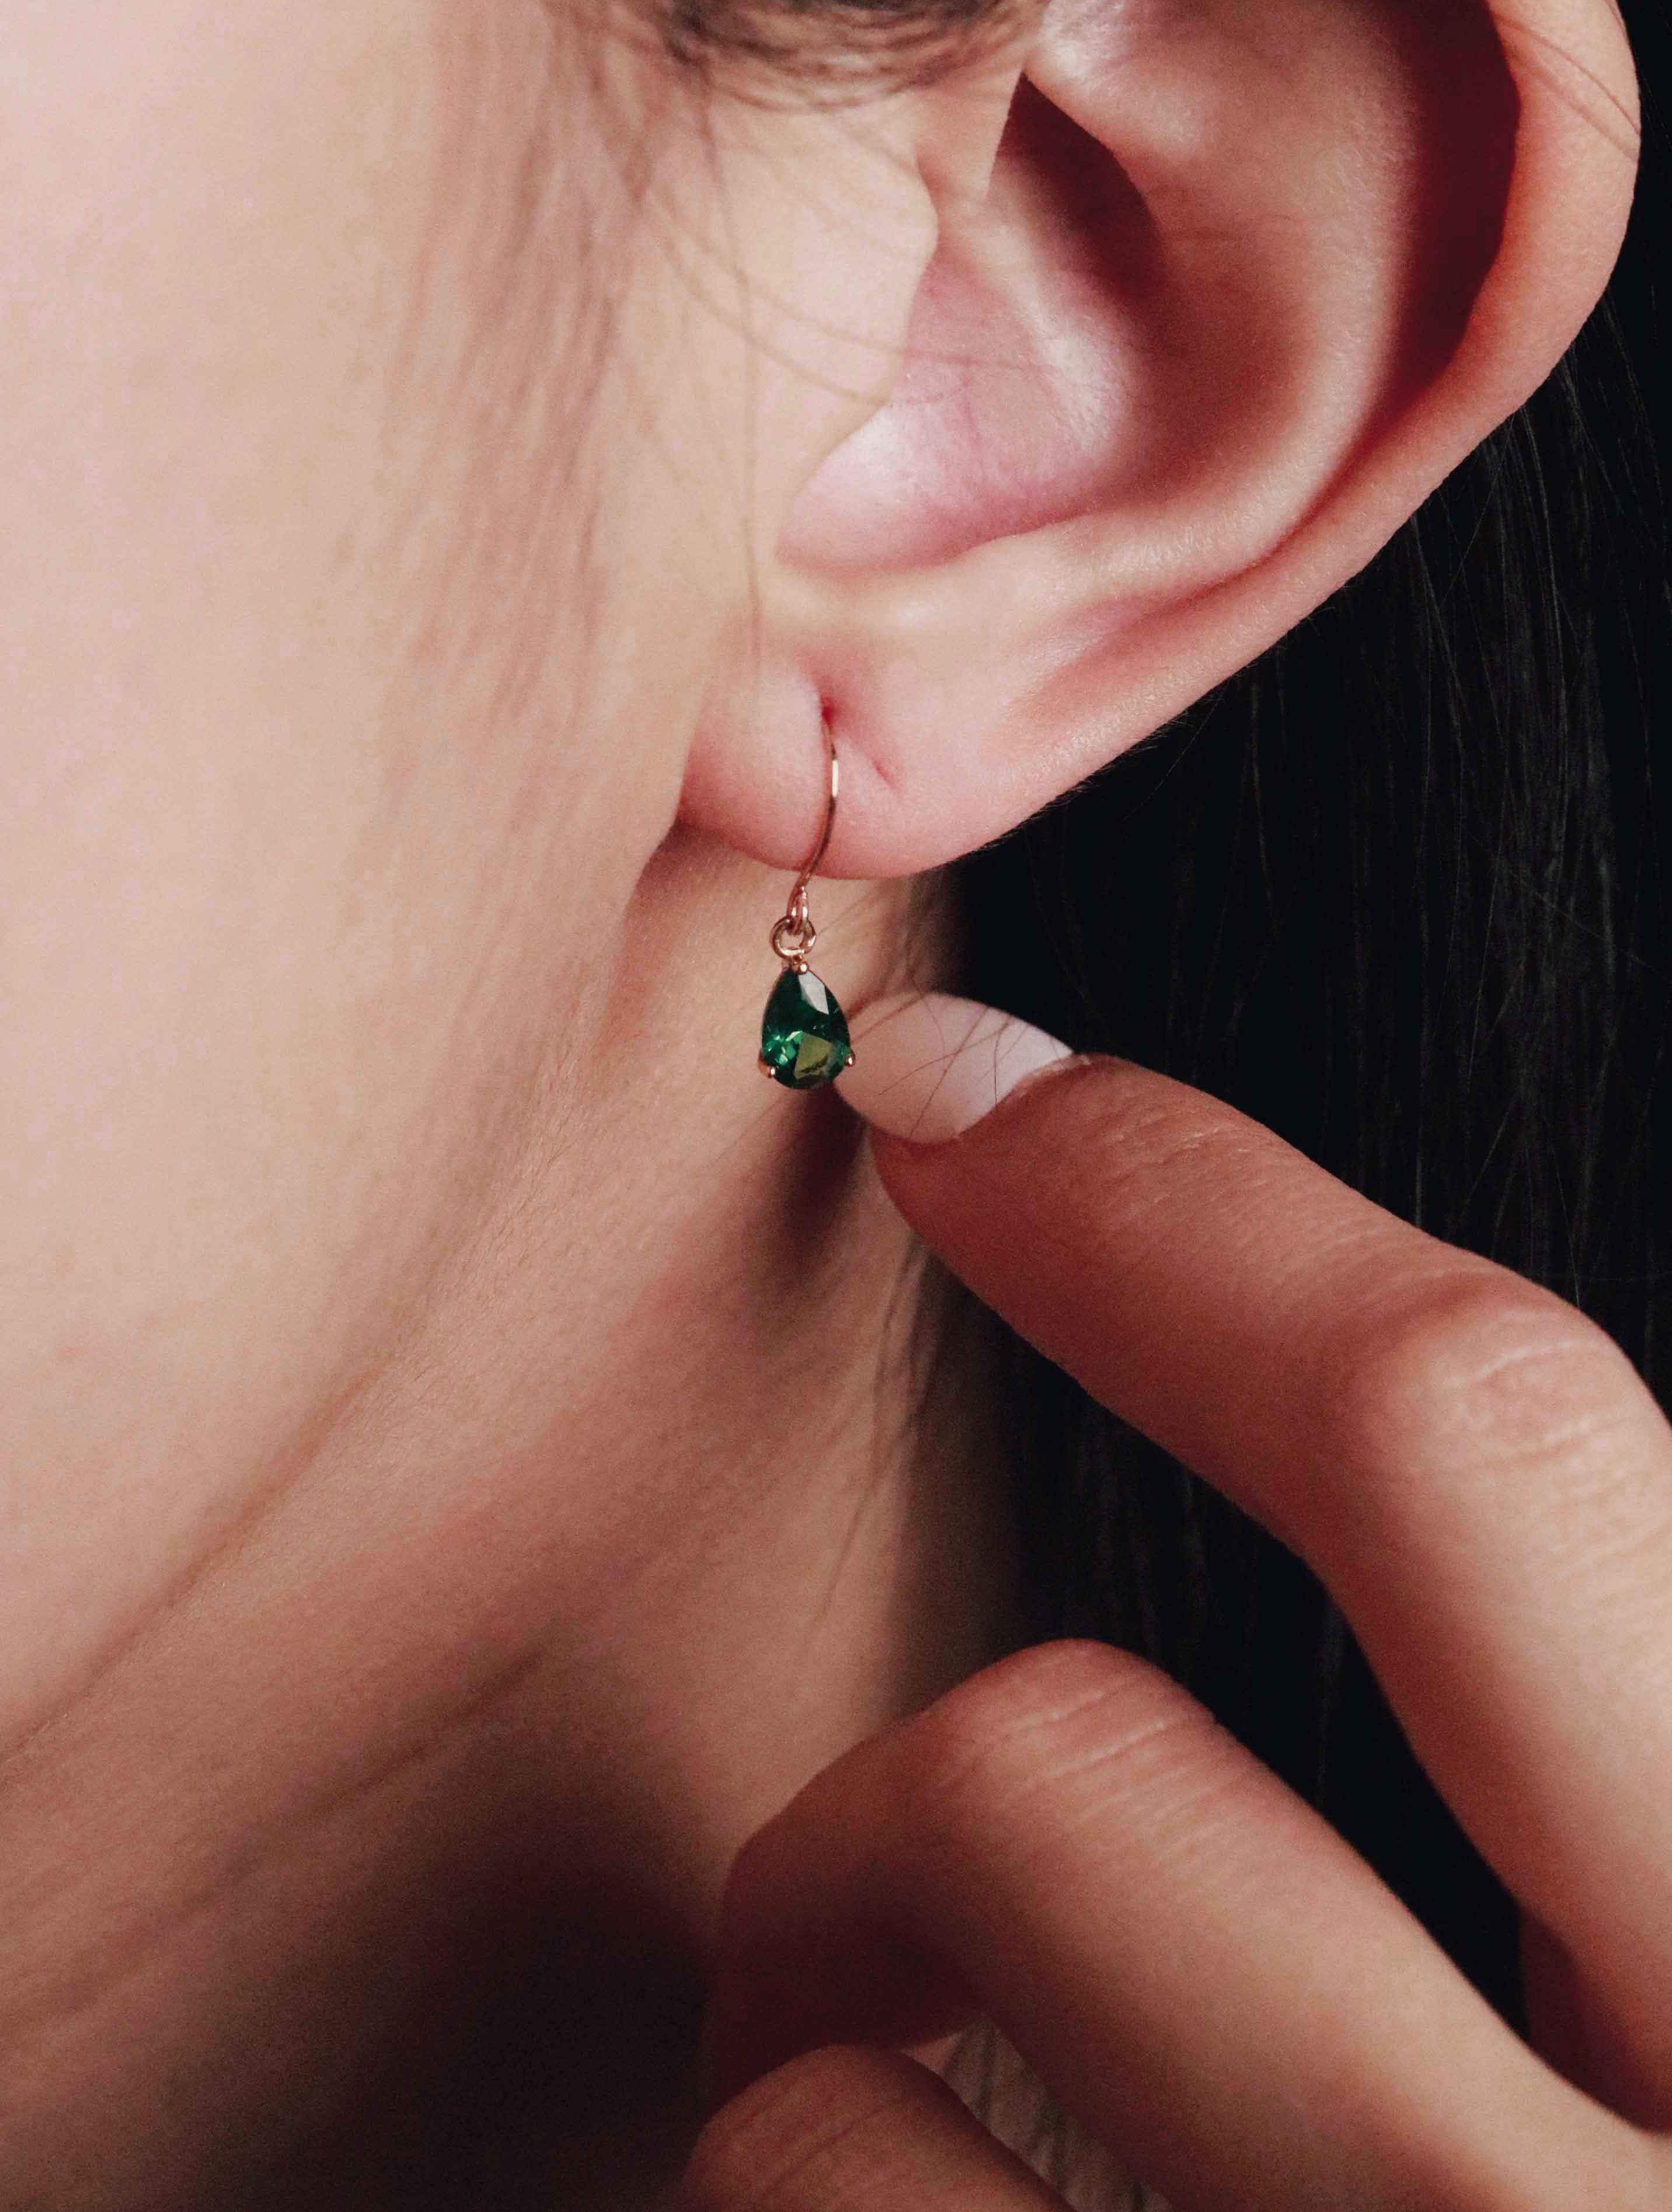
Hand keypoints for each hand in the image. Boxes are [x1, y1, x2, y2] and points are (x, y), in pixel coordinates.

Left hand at [685, 1003, 1671, 2210]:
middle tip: (882, 1838)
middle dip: (906, 1774)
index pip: (1473, 1441)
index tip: (948, 1099)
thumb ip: (1610, 1732)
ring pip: (835, 2102)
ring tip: (883, 2091)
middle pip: (1064, 1785)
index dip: (1183, 1213)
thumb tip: (1421, 1463)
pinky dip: (779, 2192)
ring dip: (819, 2032)